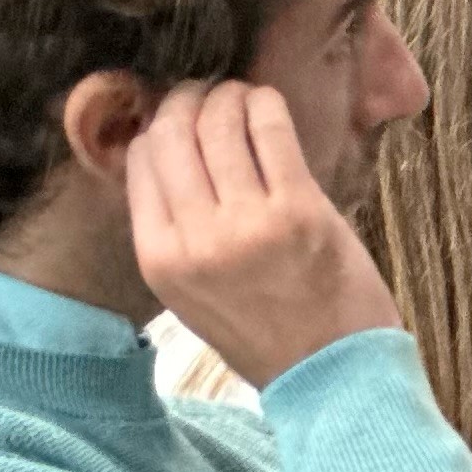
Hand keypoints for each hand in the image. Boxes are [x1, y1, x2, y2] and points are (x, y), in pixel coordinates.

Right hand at [125, 80, 401, 389]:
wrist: (330, 376)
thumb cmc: (263, 333)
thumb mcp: (189, 293)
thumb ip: (172, 229)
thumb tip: (164, 150)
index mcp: (160, 259)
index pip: (140, 161)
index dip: (157, 128)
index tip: (177, 119)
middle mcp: (195, 238)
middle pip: (171, 134)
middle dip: (185, 100)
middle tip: (204, 95)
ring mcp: (248, 223)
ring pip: (218, 123)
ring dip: (227, 96)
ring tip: (239, 98)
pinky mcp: (300, 210)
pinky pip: (270, 131)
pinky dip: (264, 104)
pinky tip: (266, 105)